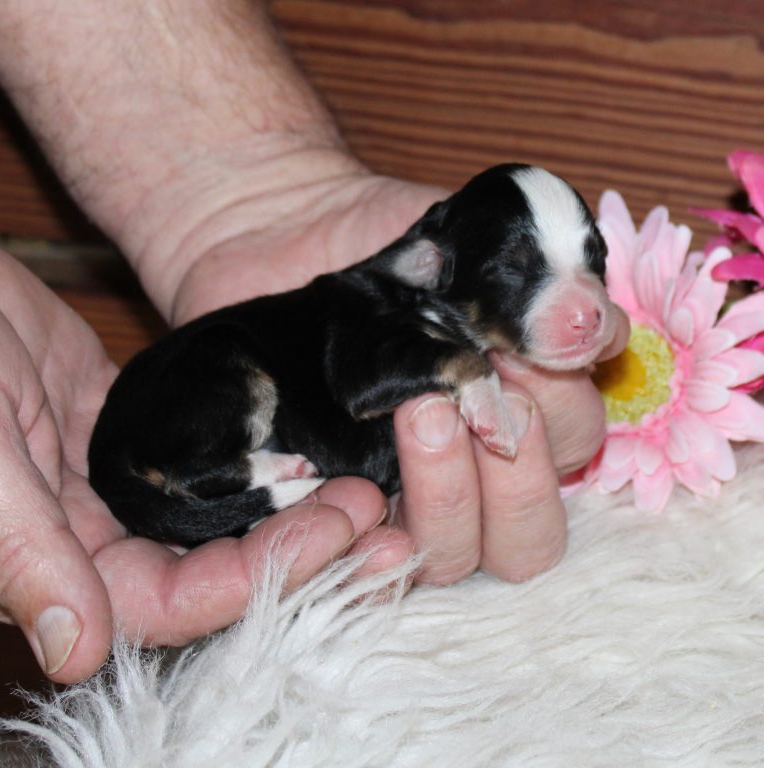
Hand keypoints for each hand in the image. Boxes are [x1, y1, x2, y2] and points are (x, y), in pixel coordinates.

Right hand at [0, 250, 391, 683]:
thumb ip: (21, 548)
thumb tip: (77, 652)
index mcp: (55, 561)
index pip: (170, 602)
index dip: (257, 577)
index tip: (334, 530)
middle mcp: (99, 538)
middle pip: (213, 567)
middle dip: (298, 548)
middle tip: (372, 511)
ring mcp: (130, 487)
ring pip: (225, 518)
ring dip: (294, 508)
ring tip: (367, 484)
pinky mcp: (150, 437)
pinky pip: (221, 463)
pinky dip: (268, 461)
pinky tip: (322, 447)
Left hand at [162, 159, 629, 586]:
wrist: (288, 236)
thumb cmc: (391, 242)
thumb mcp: (479, 240)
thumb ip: (541, 279)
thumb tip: (592, 326)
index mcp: (523, 407)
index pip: (577, 444)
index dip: (561, 406)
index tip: (520, 349)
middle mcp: (472, 468)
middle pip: (532, 536)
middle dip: (521, 476)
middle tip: (471, 400)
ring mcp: (403, 495)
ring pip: (461, 558)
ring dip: (453, 497)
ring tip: (418, 412)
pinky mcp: (337, 507)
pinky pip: (366, 566)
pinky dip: (370, 547)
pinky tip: (354, 494)